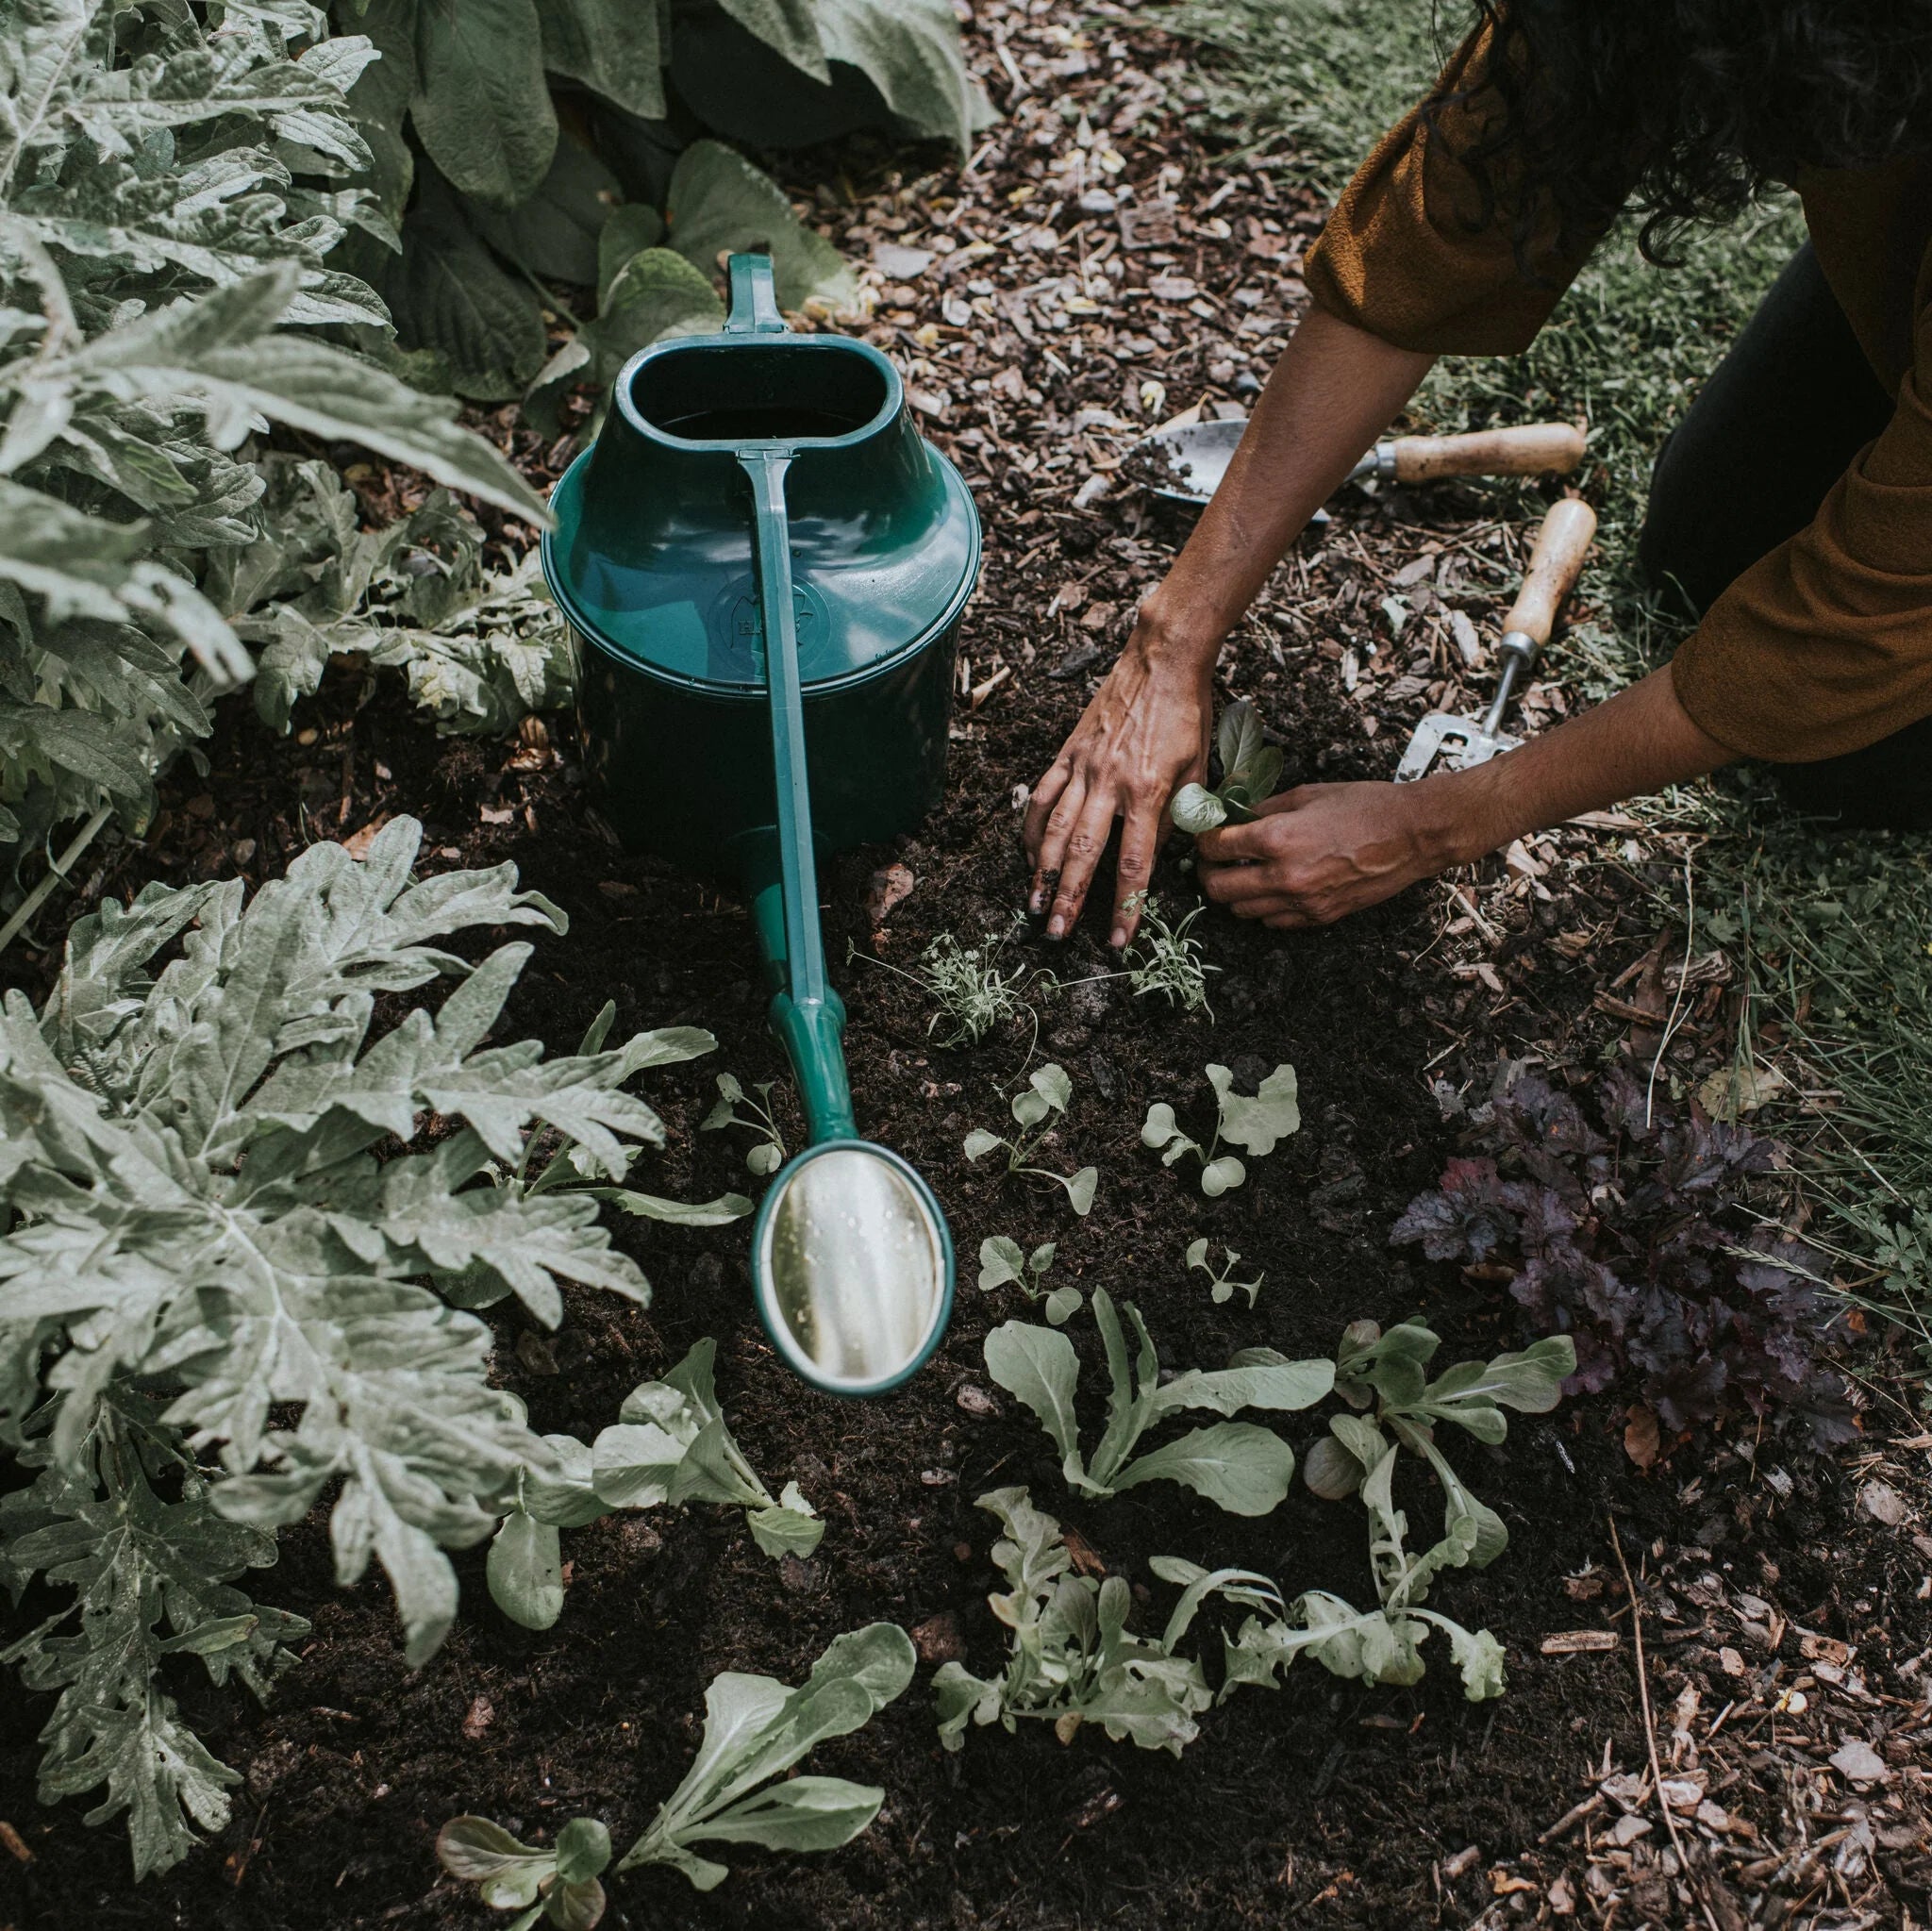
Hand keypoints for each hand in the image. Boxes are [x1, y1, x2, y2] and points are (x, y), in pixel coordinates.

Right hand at [1023, 627, 1211, 945]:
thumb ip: (1177, 816)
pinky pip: (1042, 796)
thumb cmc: (1187, 716)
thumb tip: (1158, 855)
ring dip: (1041, 870)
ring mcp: (1083, 767)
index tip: (1118, 939)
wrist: (1162, 661)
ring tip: (1034, 903)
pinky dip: (1030, 827)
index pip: (1134, 864)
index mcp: (1148, 791)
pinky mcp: (1067, 752)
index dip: (1125, 906)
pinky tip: (1025, 853)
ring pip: (1054, 828)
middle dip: (1068, 897)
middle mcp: (1110, 783)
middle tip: (1056, 933)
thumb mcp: (1197, 771)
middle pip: (1083, 853)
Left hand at [1195, 780, 1452, 926]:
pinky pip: (1272, 922)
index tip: (1205, 834)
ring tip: (1242, 873)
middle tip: (1212, 860)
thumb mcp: (1308, 795)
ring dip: (1234, 892)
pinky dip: (1263, 908)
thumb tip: (1233, 816)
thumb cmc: (1366, 807)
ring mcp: (1301, 902)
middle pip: (1217, 888)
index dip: (1203, 839)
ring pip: (1241, 910)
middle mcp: (1284, 876)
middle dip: (1207, 872)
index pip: (1214, 847)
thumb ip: (1263, 809)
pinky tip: (1272, 888)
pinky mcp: (1319, 917)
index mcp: (1278, 838)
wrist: (1413, 835)